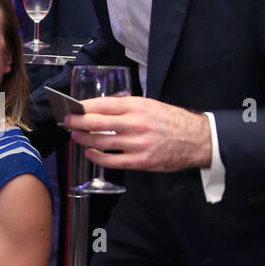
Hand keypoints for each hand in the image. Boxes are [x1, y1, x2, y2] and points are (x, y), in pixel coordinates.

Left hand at [65, 96, 211, 170]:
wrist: (198, 140)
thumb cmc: (173, 121)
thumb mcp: (151, 105)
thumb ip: (127, 106)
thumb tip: (101, 107)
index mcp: (138, 106)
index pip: (102, 104)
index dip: (83, 106)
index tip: (72, 107)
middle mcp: (136, 123)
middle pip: (96, 122)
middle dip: (76, 121)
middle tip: (66, 121)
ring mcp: (137, 144)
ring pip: (100, 141)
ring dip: (83, 138)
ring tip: (74, 136)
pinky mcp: (140, 161)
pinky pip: (112, 161)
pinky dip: (97, 156)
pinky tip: (90, 152)